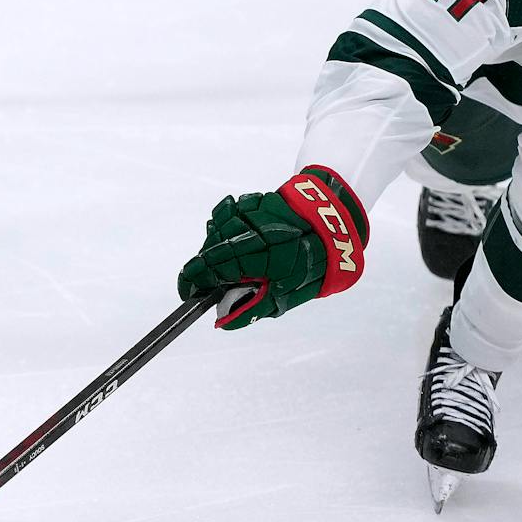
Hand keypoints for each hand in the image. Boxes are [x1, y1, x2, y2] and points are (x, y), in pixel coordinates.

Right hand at [177, 166, 368, 328]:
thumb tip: (221, 321)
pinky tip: (238, 237)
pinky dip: (226, 226)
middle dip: (203, 268)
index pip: (209, 269)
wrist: (334, 223)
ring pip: (215, 229)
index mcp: (256, 256)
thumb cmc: (313, 262)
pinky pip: (228, 212)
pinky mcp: (253, 200)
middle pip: (208, 250)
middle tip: (211, 282)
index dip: (193, 282)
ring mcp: (249, 212)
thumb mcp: (287, 294)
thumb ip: (251, 308)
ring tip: (230, 260)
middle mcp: (248, 231)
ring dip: (214, 246)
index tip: (188, 293)